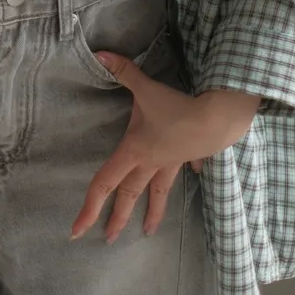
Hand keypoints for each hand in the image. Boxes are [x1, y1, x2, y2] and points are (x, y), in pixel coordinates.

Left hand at [69, 51, 262, 243]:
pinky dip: (185, 173)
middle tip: (107, 240)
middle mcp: (151, 163)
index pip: (104, 183)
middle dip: (117, 218)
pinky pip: (184, 169)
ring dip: (152, 212)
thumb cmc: (178, 107)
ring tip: (147, 232)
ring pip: (157, 192)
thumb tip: (99, 54)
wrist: (218, 119)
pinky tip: (193, 175)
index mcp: (135, 151)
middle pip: (129, 194)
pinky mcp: (190, 156)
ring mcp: (171, 163)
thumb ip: (123, 71)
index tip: (76, 231)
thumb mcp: (146, 88)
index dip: (89, 208)